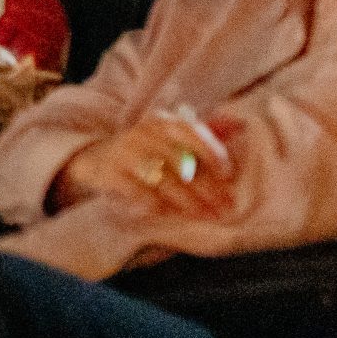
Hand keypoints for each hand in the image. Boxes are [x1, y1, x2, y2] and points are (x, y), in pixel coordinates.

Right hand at [59, 107, 239, 217]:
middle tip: (224, 207)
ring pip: (163, 179)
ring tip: (204, 215)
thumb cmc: (144, 148)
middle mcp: (143, 132)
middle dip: (207, 187)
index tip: (227, 175)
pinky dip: (155, 204)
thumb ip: (203, 132)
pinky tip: (169, 214)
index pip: (191, 133)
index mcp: (161, 121)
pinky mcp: (110, 172)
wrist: (96, 156)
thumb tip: (240, 124)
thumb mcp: (170, 135)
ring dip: (187, 201)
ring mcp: (125, 152)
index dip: (212, 153)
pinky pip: (138, 191)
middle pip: (181, 161)